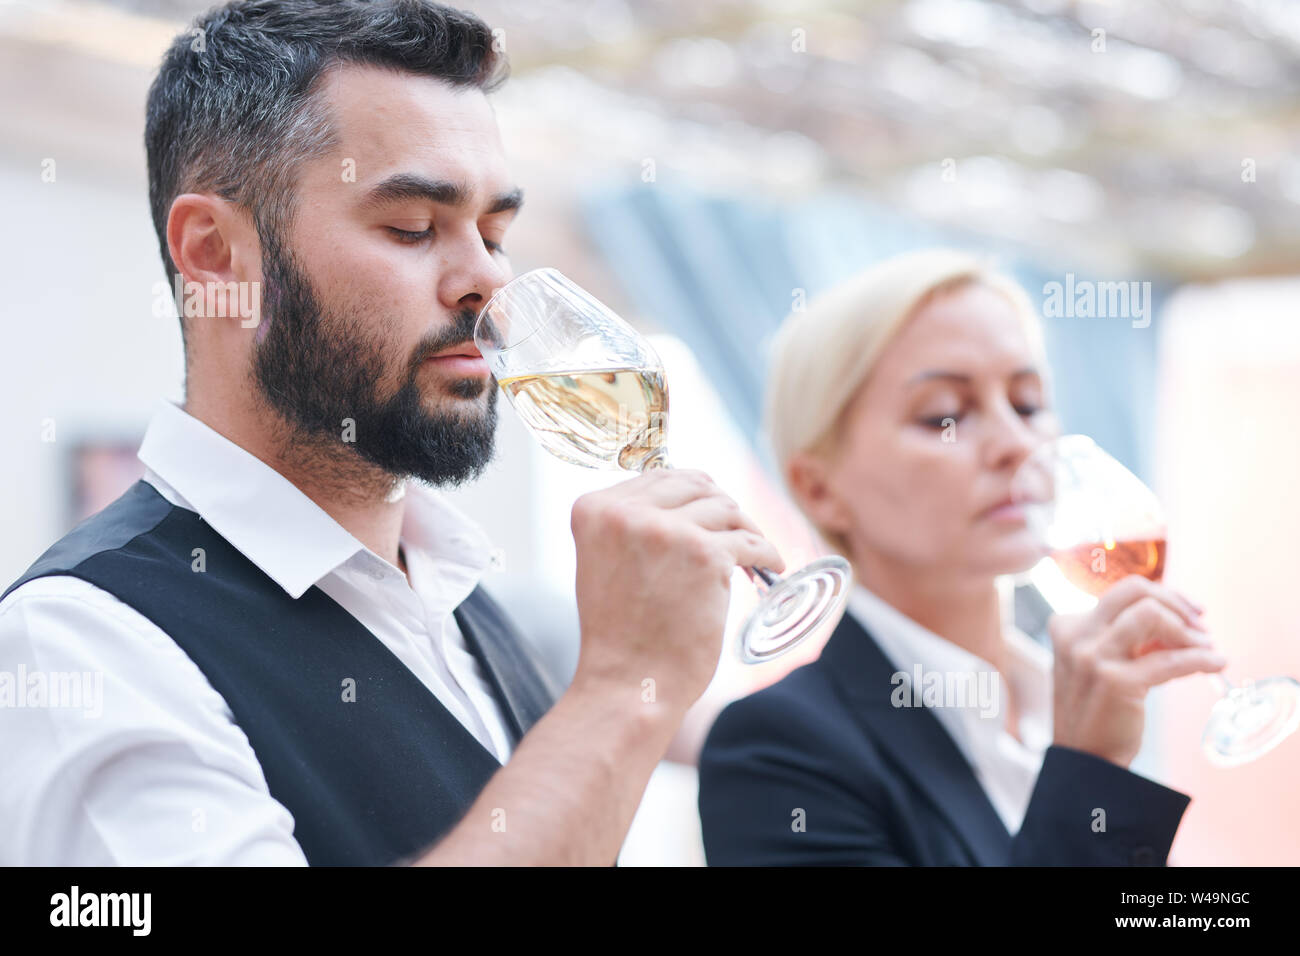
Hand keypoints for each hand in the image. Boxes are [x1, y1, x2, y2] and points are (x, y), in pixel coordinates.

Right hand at [568, 468, 783, 714]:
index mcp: (594, 510)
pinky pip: (749, 540)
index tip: (710, 509)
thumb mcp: (606, 563)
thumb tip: (685, 500)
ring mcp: (666, 531)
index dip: (691, 492)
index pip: (658, 477)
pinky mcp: (704, 555)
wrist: (628, 685)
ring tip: (754, 552)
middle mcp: (626, 512)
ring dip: (745, 527)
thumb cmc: (620, 635)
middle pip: (694, 485)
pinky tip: (771, 565)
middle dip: (720, 505)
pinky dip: (766, 552)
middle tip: (737, 528)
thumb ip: (632, 527)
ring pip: (725, 508)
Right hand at [1050, 575, 1226, 766]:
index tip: (1186, 613)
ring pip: (1150, 613)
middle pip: (1134, 590)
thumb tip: (1175, 620)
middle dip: (1175, 602)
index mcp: (1068, 627)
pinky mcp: (1116, 681)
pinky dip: (1200, 658)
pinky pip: (1170, 659)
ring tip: (1206, 646)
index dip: (1162, 599)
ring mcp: (1093, 657)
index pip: (1123, 593)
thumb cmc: (1097, 710)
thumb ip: (1125, 639)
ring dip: (1187, 628)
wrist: (1085, 759)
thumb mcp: (1099, 663)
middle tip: (1199, 623)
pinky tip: (1216, 663)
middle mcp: (1076, 636)